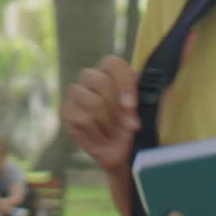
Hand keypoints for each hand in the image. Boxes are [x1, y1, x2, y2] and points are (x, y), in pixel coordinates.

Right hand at [62, 56, 140, 172]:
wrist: (124, 152)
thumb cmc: (135, 125)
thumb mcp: (147, 108)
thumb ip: (145, 96)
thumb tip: (132, 101)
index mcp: (112, 72)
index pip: (113, 64)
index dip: (124, 83)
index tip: (133, 105)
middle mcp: (92, 78)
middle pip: (101, 82)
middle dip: (117, 107)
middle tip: (128, 124)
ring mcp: (77, 93)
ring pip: (92, 102)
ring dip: (108, 122)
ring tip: (114, 132)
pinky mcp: (67, 111)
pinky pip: (83, 119)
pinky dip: (97, 133)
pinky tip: (102, 137)